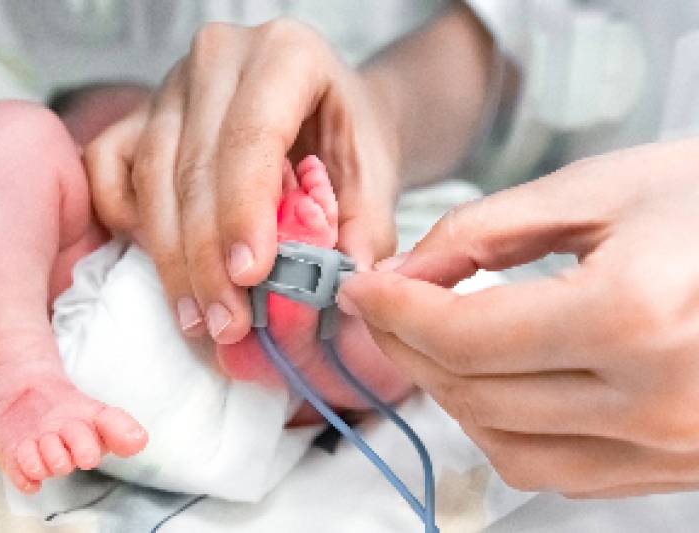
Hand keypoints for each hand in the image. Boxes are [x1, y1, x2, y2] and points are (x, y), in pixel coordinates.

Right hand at [84, 19, 399, 343]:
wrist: (327, 110)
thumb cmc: (349, 138)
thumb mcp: (374, 175)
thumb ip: (363, 227)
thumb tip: (344, 284)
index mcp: (286, 55)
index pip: (251, 136)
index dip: (244, 211)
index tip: (249, 277)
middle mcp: (219, 58)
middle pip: (194, 166)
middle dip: (207, 257)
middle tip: (227, 324)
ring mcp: (170, 85)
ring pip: (151, 176)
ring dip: (172, 258)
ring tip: (199, 318)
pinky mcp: (139, 115)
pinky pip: (107, 169)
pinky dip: (125, 219)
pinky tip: (160, 261)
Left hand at [338, 139, 698, 496]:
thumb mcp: (597, 190)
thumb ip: (485, 231)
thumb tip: (408, 274)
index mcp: (635, 316)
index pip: (466, 335)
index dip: (396, 311)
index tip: (362, 288)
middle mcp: (654, 398)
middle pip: (475, 393)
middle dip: (407, 346)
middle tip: (380, 305)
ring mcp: (669, 445)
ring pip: (505, 444)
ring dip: (446, 392)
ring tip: (425, 339)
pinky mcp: (672, 465)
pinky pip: (553, 469)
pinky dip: (498, 427)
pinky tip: (485, 379)